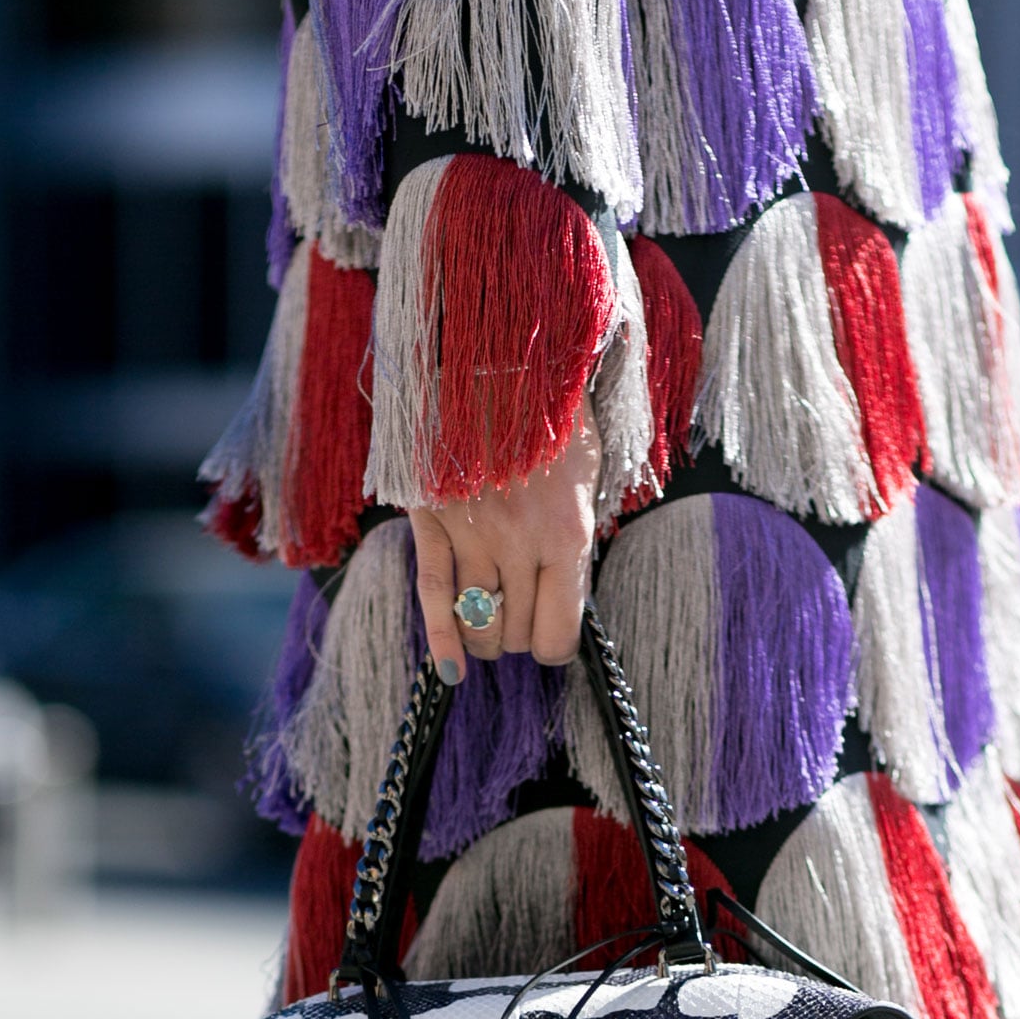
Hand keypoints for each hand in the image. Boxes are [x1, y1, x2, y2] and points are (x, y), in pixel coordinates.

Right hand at [409, 404, 600, 681]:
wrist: (495, 347)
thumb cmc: (550, 408)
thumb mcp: (588, 470)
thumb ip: (576, 536)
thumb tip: (564, 592)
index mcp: (568, 534)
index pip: (558, 635)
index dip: (552, 644)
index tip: (548, 632)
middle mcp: (521, 544)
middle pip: (515, 633)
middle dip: (518, 634)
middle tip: (518, 612)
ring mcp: (472, 535)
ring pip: (478, 624)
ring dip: (484, 636)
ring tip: (489, 622)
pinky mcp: (431, 520)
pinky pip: (434, 597)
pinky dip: (443, 641)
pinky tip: (452, 671)